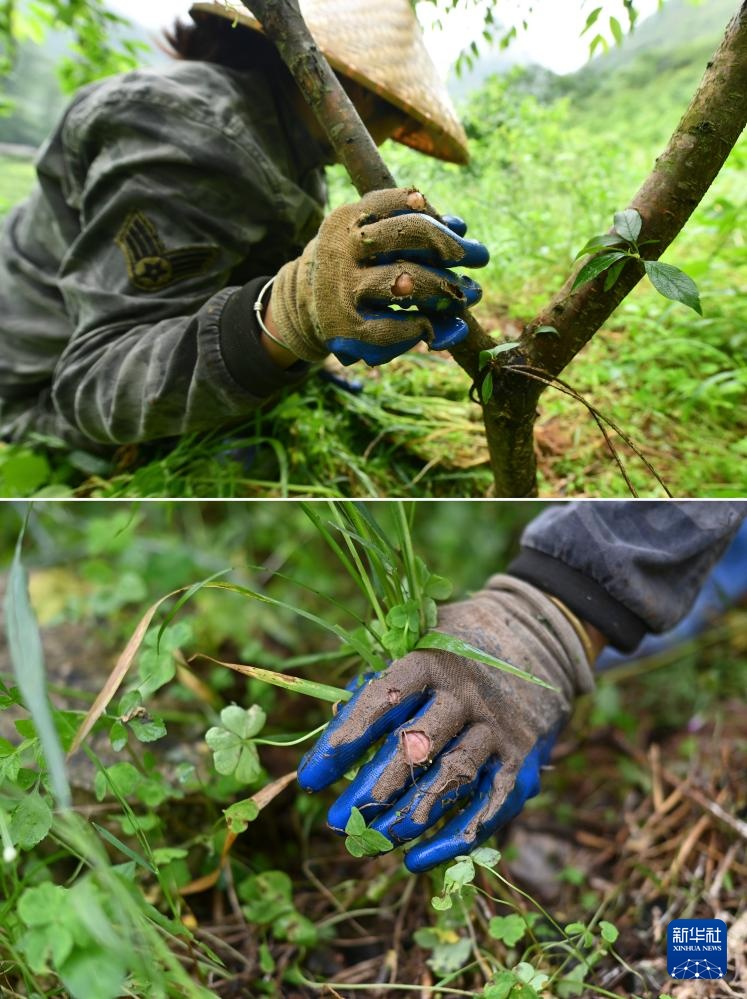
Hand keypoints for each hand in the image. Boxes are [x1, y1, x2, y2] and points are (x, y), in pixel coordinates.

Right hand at [269, 187, 488, 365]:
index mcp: (349, 218)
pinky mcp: (347, 328)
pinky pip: (393, 328)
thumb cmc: (352, 267)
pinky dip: (421, 327)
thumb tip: (460, 226)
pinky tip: (433, 326)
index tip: (460, 230)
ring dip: (444, 289)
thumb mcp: (367, 237)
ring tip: (468, 295)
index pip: (401, 202)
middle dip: (452, 247)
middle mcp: (344, 250)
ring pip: (405, 281)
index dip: (437, 214)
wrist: (305, 307)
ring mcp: (345, 290)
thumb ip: (407, 228)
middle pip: (409, 235)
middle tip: (479, 257)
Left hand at [297, 576, 594, 871]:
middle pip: (416, 744)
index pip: (382, 699)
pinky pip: (490, 804)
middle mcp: (467, 693)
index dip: (345, 740)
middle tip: (338, 821)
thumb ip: (380, 682)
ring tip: (374, 841)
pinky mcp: (523, 758)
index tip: (312, 779)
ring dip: (410, 814)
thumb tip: (337, 721)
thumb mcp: (418, 644)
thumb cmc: (456, 647)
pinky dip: (454, 836)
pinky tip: (417, 859)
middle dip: (373, 788)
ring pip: (452, 776)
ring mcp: (497, 727)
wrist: (537, 641)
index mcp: (432, 660)